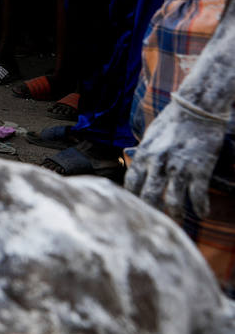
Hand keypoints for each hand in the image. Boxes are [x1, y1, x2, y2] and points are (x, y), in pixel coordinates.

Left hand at [125, 100, 224, 219]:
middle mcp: (157, 164)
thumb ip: (142, 153)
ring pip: (173, 202)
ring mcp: (178, 168)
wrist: (198, 108)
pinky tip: (202, 213)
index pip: (131, 184)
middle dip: (151, 213)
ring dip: (177, 216)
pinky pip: (197, 196)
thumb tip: (134, 164)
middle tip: (155, 224)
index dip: (133, 200)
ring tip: (180, 224)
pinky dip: (200, 208)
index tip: (136, 210)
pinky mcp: (199, 170)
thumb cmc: (173, 121)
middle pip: (148, 197)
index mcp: (143, 155)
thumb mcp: (150, 136)